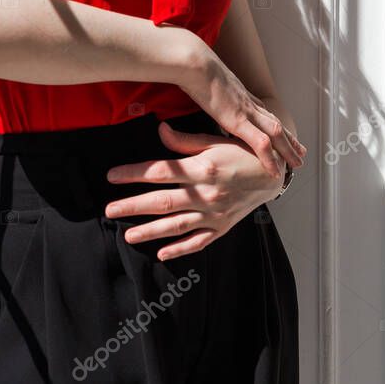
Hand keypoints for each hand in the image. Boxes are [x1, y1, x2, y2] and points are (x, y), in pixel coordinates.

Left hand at [104, 121, 286, 261]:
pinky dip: (181, 249)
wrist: (274, 174)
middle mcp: (207, 194)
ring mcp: (215, 214)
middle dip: (133, 206)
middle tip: (109, 211)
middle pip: (163, 202)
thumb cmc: (242, 153)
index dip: (134, 173)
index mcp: (203, 169)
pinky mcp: (223, 227)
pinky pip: (199, 241)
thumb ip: (185, 141)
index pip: (161, 172)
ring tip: (128, 236)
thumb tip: (159, 130)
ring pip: (177, 226)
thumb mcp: (214, 141)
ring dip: (151, 231)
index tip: (112, 175)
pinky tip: (162, 253)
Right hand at [177, 67, 305, 179]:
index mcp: (240, 94)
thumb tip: (203, 92)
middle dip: (289, 138)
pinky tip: (275, 171)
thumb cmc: (193, 68)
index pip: (264, 111)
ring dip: (288, 149)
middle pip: (275, 122)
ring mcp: (246, 111)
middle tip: (301, 152)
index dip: (274, 123)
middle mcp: (248, 102)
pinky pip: (260, 143)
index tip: (284, 132)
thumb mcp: (205, 80)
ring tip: (297, 164)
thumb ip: (210, 89)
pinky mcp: (238, 120)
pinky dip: (270, 158)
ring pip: (276, 133)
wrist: (193, 63)